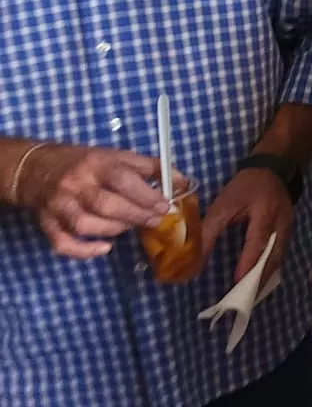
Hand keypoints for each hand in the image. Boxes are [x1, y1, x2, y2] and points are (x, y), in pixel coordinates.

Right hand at [13, 144, 171, 258]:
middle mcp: (75, 184)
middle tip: (155, 221)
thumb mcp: (116, 156)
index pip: (122, 179)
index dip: (146, 195)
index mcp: (95, 163)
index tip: (165, 206)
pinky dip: (83, 250)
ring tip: (128, 226)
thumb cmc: (83, 162)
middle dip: (135, 215)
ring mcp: (58, 205)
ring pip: (85, 225)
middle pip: (105, 204)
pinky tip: (104, 248)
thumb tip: (184, 181)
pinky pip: (62, 243)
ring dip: (113, 230)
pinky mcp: (46, 223)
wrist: (32, 168)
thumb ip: (150, 167)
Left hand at [201, 165, 293, 283]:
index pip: (256, 243)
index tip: (237, 282)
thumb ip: (211, 228)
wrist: (273, 169)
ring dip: (266, 276)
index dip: (248, 263)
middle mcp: (281, 224)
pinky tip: (260, 279)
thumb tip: (195, 255)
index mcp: (265, 214)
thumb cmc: (246, 185)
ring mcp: (287, 228)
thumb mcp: (224, 203)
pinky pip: (280, 254)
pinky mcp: (287, 232)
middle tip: (246, 298)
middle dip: (260, 278)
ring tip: (252, 294)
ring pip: (278, 258)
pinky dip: (270, 268)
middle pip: (273, 256)